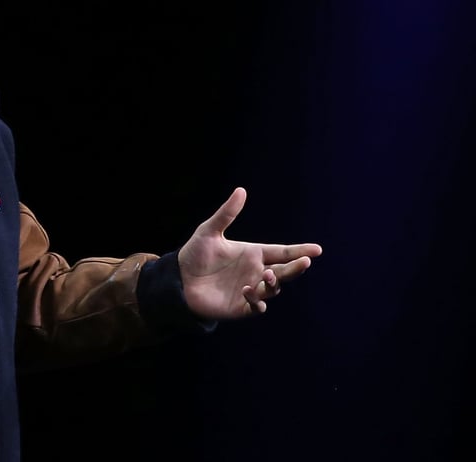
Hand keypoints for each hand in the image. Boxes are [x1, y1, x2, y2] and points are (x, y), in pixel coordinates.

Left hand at [177, 187, 321, 318]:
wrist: (178, 279)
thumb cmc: (195, 254)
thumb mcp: (209, 231)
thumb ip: (227, 214)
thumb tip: (241, 190)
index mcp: (253, 253)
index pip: (282, 252)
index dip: (300, 251)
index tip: (317, 249)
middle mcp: (256, 272)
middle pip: (284, 272)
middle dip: (296, 268)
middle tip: (304, 262)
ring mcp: (250, 289)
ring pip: (273, 289)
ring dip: (273, 284)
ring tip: (266, 276)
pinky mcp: (241, 306)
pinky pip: (257, 306)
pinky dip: (256, 300)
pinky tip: (247, 290)